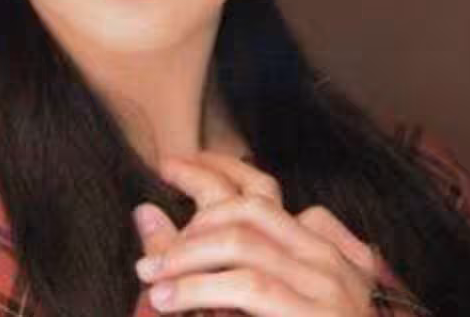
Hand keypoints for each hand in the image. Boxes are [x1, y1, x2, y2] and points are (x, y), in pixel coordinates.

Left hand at [132, 151, 379, 314]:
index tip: (170, 166)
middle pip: (252, 203)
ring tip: (150, 274)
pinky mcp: (315, 313)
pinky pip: (248, 286)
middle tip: (154, 211)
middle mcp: (322, 254)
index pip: (261, 190)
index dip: (211, 171)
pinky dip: (199, 289)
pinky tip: (167, 298)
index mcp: (314, 245)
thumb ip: (204, 259)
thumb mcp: (255, 296)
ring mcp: (326, 281)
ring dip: (186, 255)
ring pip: (242, 242)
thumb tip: (143, 211)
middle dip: (196, 196)